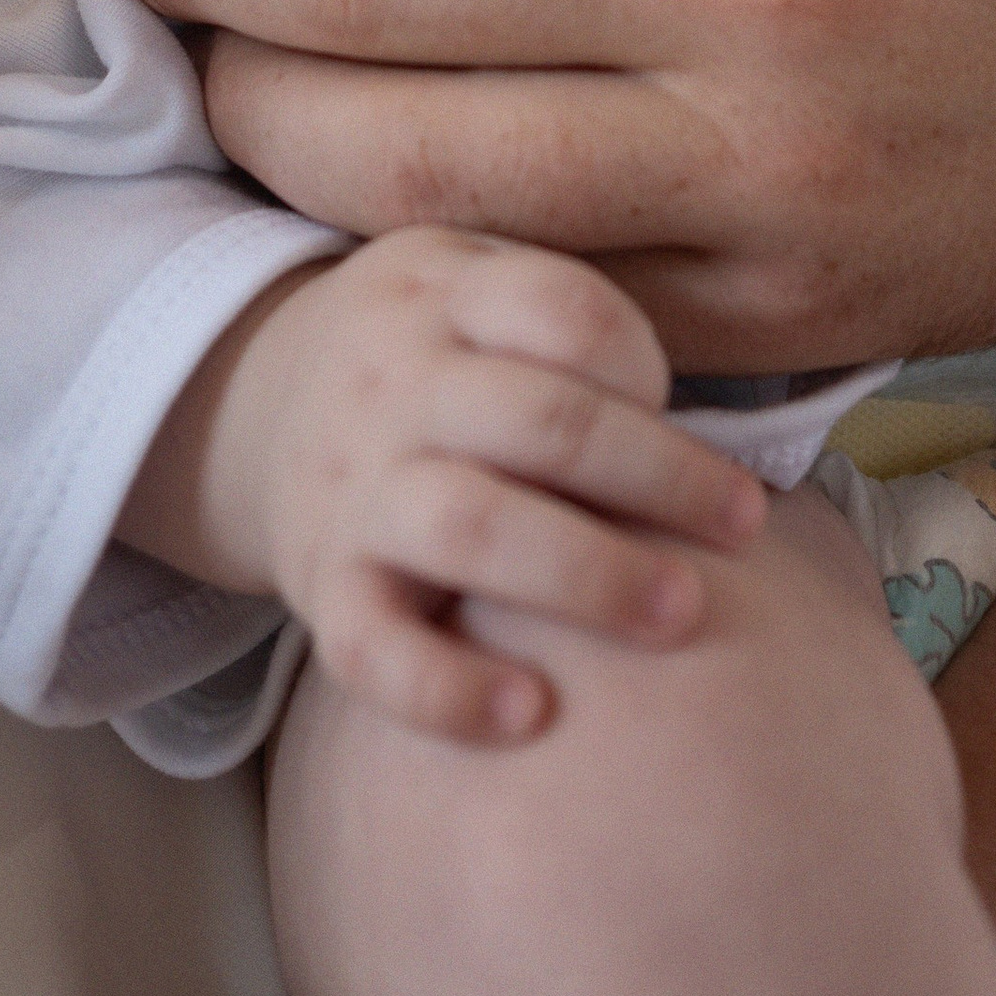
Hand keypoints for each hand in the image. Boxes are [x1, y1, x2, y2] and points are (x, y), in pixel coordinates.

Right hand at [126, 231, 764, 744]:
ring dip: (586, 574)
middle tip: (744, 527)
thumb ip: (569, 312)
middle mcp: (394, 381)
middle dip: (657, 477)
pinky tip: (531, 716)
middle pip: (540, 420)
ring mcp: (352, 487)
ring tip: (680, 613)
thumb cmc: (425, 352)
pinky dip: (447, 690)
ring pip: (468, 527)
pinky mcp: (320, 588)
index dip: (642, 359)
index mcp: (443, 289)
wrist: (251, 406)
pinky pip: (371, 648)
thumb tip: (721, 406)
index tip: (687, 404)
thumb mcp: (471, 279)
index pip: (563, 308)